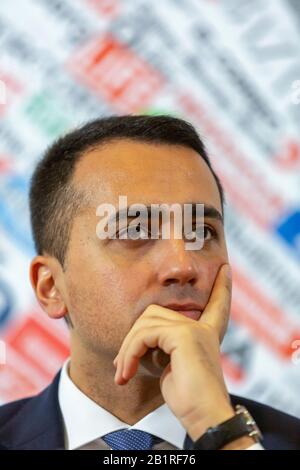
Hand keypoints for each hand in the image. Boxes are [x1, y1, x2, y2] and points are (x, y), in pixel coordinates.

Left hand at [113, 264, 234, 440]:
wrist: (205, 417)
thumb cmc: (190, 399)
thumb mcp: (173, 368)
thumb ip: (164, 347)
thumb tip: (139, 340)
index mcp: (206, 334)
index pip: (216, 304)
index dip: (221, 287)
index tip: (226, 269)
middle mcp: (202, 328)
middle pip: (154, 313)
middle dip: (133, 336)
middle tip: (122, 364)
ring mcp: (193, 329)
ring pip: (145, 323)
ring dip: (127, 349)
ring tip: (122, 373)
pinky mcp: (183, 335)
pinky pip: (143, 335)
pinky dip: (129, 354)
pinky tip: (126, 373)